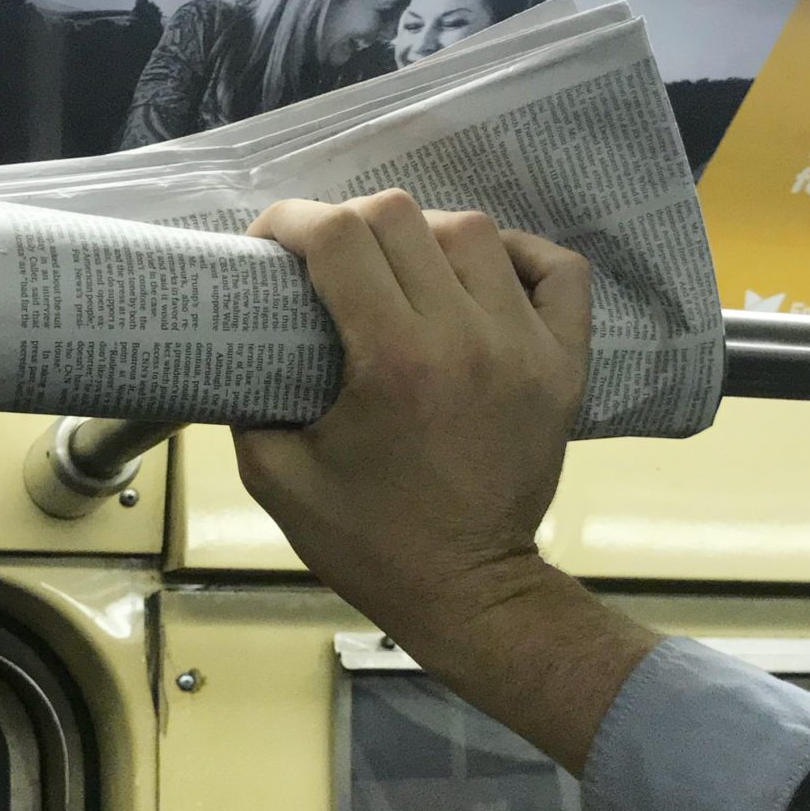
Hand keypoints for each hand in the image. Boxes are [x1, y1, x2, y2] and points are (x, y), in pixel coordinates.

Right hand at [234, 189, 589, 653]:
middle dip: (345, 224)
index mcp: (394, 361)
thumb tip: (244, 342)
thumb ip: (247, 401)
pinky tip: (482, 274)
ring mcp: (527, 346)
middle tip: (326, 261)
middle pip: (401, 217)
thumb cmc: (369, 543)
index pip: (339, 237)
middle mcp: (466, 337)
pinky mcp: (565, 365)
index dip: (290, 221)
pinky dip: (520, 255)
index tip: (270, 243)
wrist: (466, 592)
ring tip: (399, 269)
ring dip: (422, 235)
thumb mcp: (276, 478)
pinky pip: (558, 270)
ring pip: (474, 232)